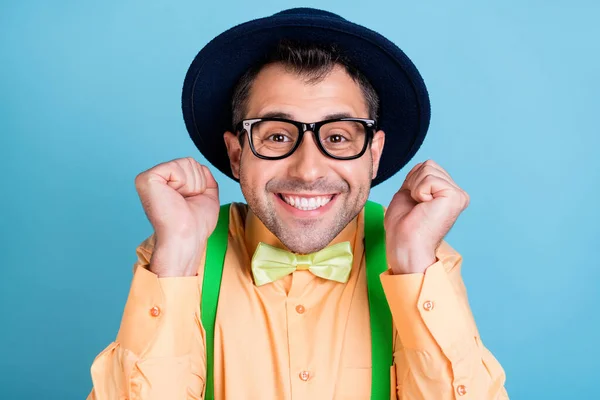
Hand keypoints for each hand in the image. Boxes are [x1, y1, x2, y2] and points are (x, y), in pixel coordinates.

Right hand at [134, 157, 219, 276]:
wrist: (188, 237)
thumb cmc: (196, 223)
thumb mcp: (207, 195)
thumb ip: (204, 177)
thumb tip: (200, 166)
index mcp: (167, 183)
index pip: (192, 165)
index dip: (200, 183)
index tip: (190, 202)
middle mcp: (155, 178)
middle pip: (190, 161)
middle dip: (197, 182)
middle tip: (185, 202)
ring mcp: (149, 177)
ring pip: (186, 163)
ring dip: (192, 185)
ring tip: (180, 201)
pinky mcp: (146, 179)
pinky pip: (176, 167)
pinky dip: (183, 183)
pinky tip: (174, 197)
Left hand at [384, 160, 469, 273]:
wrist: (404, 245)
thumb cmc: (403, 227)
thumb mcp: (409, 194)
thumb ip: (419, 179)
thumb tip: (424, 165)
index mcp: (447, 193)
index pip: (426, 167)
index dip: (411, 182)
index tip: (413, 204)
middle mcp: (457, 193)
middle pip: (428, 165)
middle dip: (413, 183)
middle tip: (416, 206)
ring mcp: (458, 194)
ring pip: (428, 169)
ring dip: (415, 188)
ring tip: (420, 207)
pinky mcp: (456, 196)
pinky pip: (429, 179)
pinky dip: (419, 192)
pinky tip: (424, 207)